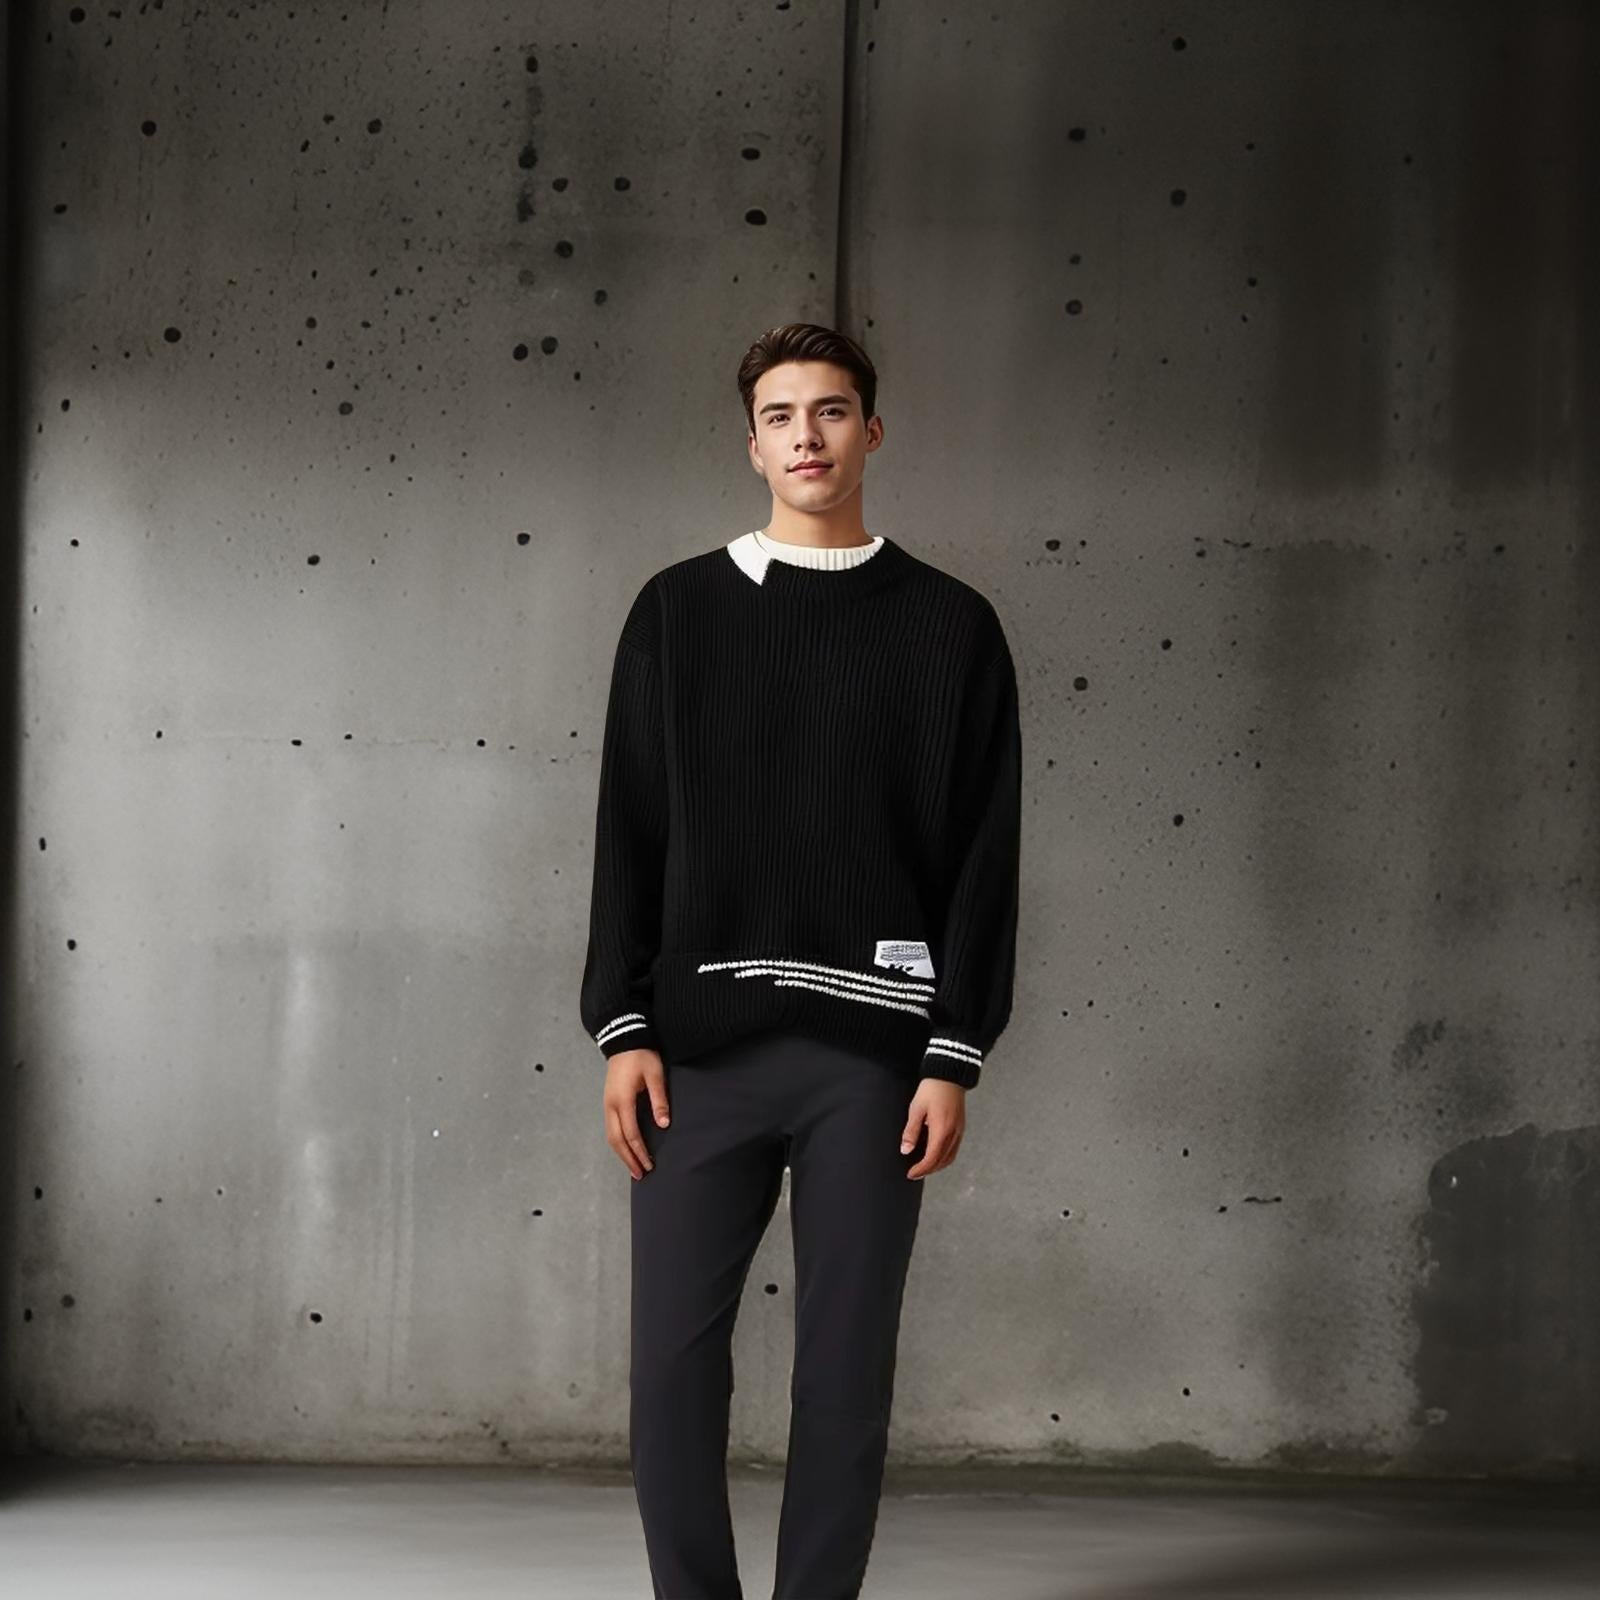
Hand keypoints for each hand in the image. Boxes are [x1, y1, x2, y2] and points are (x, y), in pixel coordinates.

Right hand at [603, 1047, 669, 1179]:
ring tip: (633, 1167)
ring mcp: (607, 1104)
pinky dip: (618, 1143)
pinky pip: (610, 1129)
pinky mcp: (608, 1102)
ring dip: (621, 1153)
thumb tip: (664, 1124)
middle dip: (628, 1159)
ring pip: (611, 1136)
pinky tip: (626, 1149)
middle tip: (640, 1175)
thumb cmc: (641, 1057)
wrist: (624, 1040)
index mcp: (622, 1100)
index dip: (640, 1151)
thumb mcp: (655, 1075)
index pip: (631, 1133)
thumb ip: (659, 1100)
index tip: (650, 1164)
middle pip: (616, 1140)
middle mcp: (610, 1106)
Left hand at [901, 1077, 965, 1178]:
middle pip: (942, 1161)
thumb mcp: (916, 1109)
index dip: (921, 1169)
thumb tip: (905, 1150)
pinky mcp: (960, 1127)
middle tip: (915, 1173)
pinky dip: (944, 1156)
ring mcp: (959, 1131)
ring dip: (937, 1165)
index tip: (911, 1174)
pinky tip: (935, 1153)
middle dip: (928, 1170)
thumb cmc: (931, 1090)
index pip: (932, 1159)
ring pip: (950, 1157)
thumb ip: (911, 1131)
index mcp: (942, 1131)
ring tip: (924, 1166)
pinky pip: (954, 1148)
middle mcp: (953, 1134)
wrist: (949, 1075)